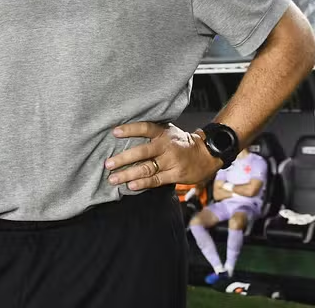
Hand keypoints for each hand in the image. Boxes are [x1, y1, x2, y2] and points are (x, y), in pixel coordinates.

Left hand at [105, 121, 221, 190]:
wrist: (207, 154)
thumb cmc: (181, 142)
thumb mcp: (169, 132)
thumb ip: (152, 134)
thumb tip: (125, 137)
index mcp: (163, 133)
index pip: (145, 128)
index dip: (130, 130)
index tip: (114, 132)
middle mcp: (166, 146)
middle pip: (142, 152)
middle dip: (123, 158)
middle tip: (108, 164)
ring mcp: (171, 161)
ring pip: (146, 168)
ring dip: (128, 174)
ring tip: (113, 179)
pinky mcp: (175, 175)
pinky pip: (156, 180)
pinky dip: (143, 183)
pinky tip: (131, 185)